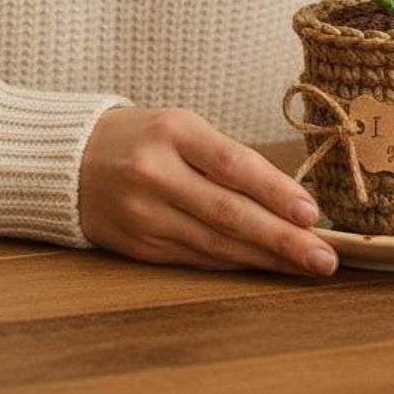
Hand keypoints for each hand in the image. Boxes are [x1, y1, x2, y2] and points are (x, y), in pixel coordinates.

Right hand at [78, 106, 338, 276]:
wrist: (70, 160)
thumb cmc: (142, 137)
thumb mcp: (181, 127)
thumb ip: (227, 159)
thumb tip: (287, 198)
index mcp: (172, 131)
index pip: (233, 164)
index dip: (275, 191)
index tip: (312, 213)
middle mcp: (156, 173)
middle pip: (228, 212)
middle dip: (282, 238)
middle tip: (323, 256)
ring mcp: (143, 213)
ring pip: (216, 243)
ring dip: (266, 258)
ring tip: (305, 265)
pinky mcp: (138, 245)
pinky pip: (196, 258)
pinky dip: (234, 263)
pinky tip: (263, 266)